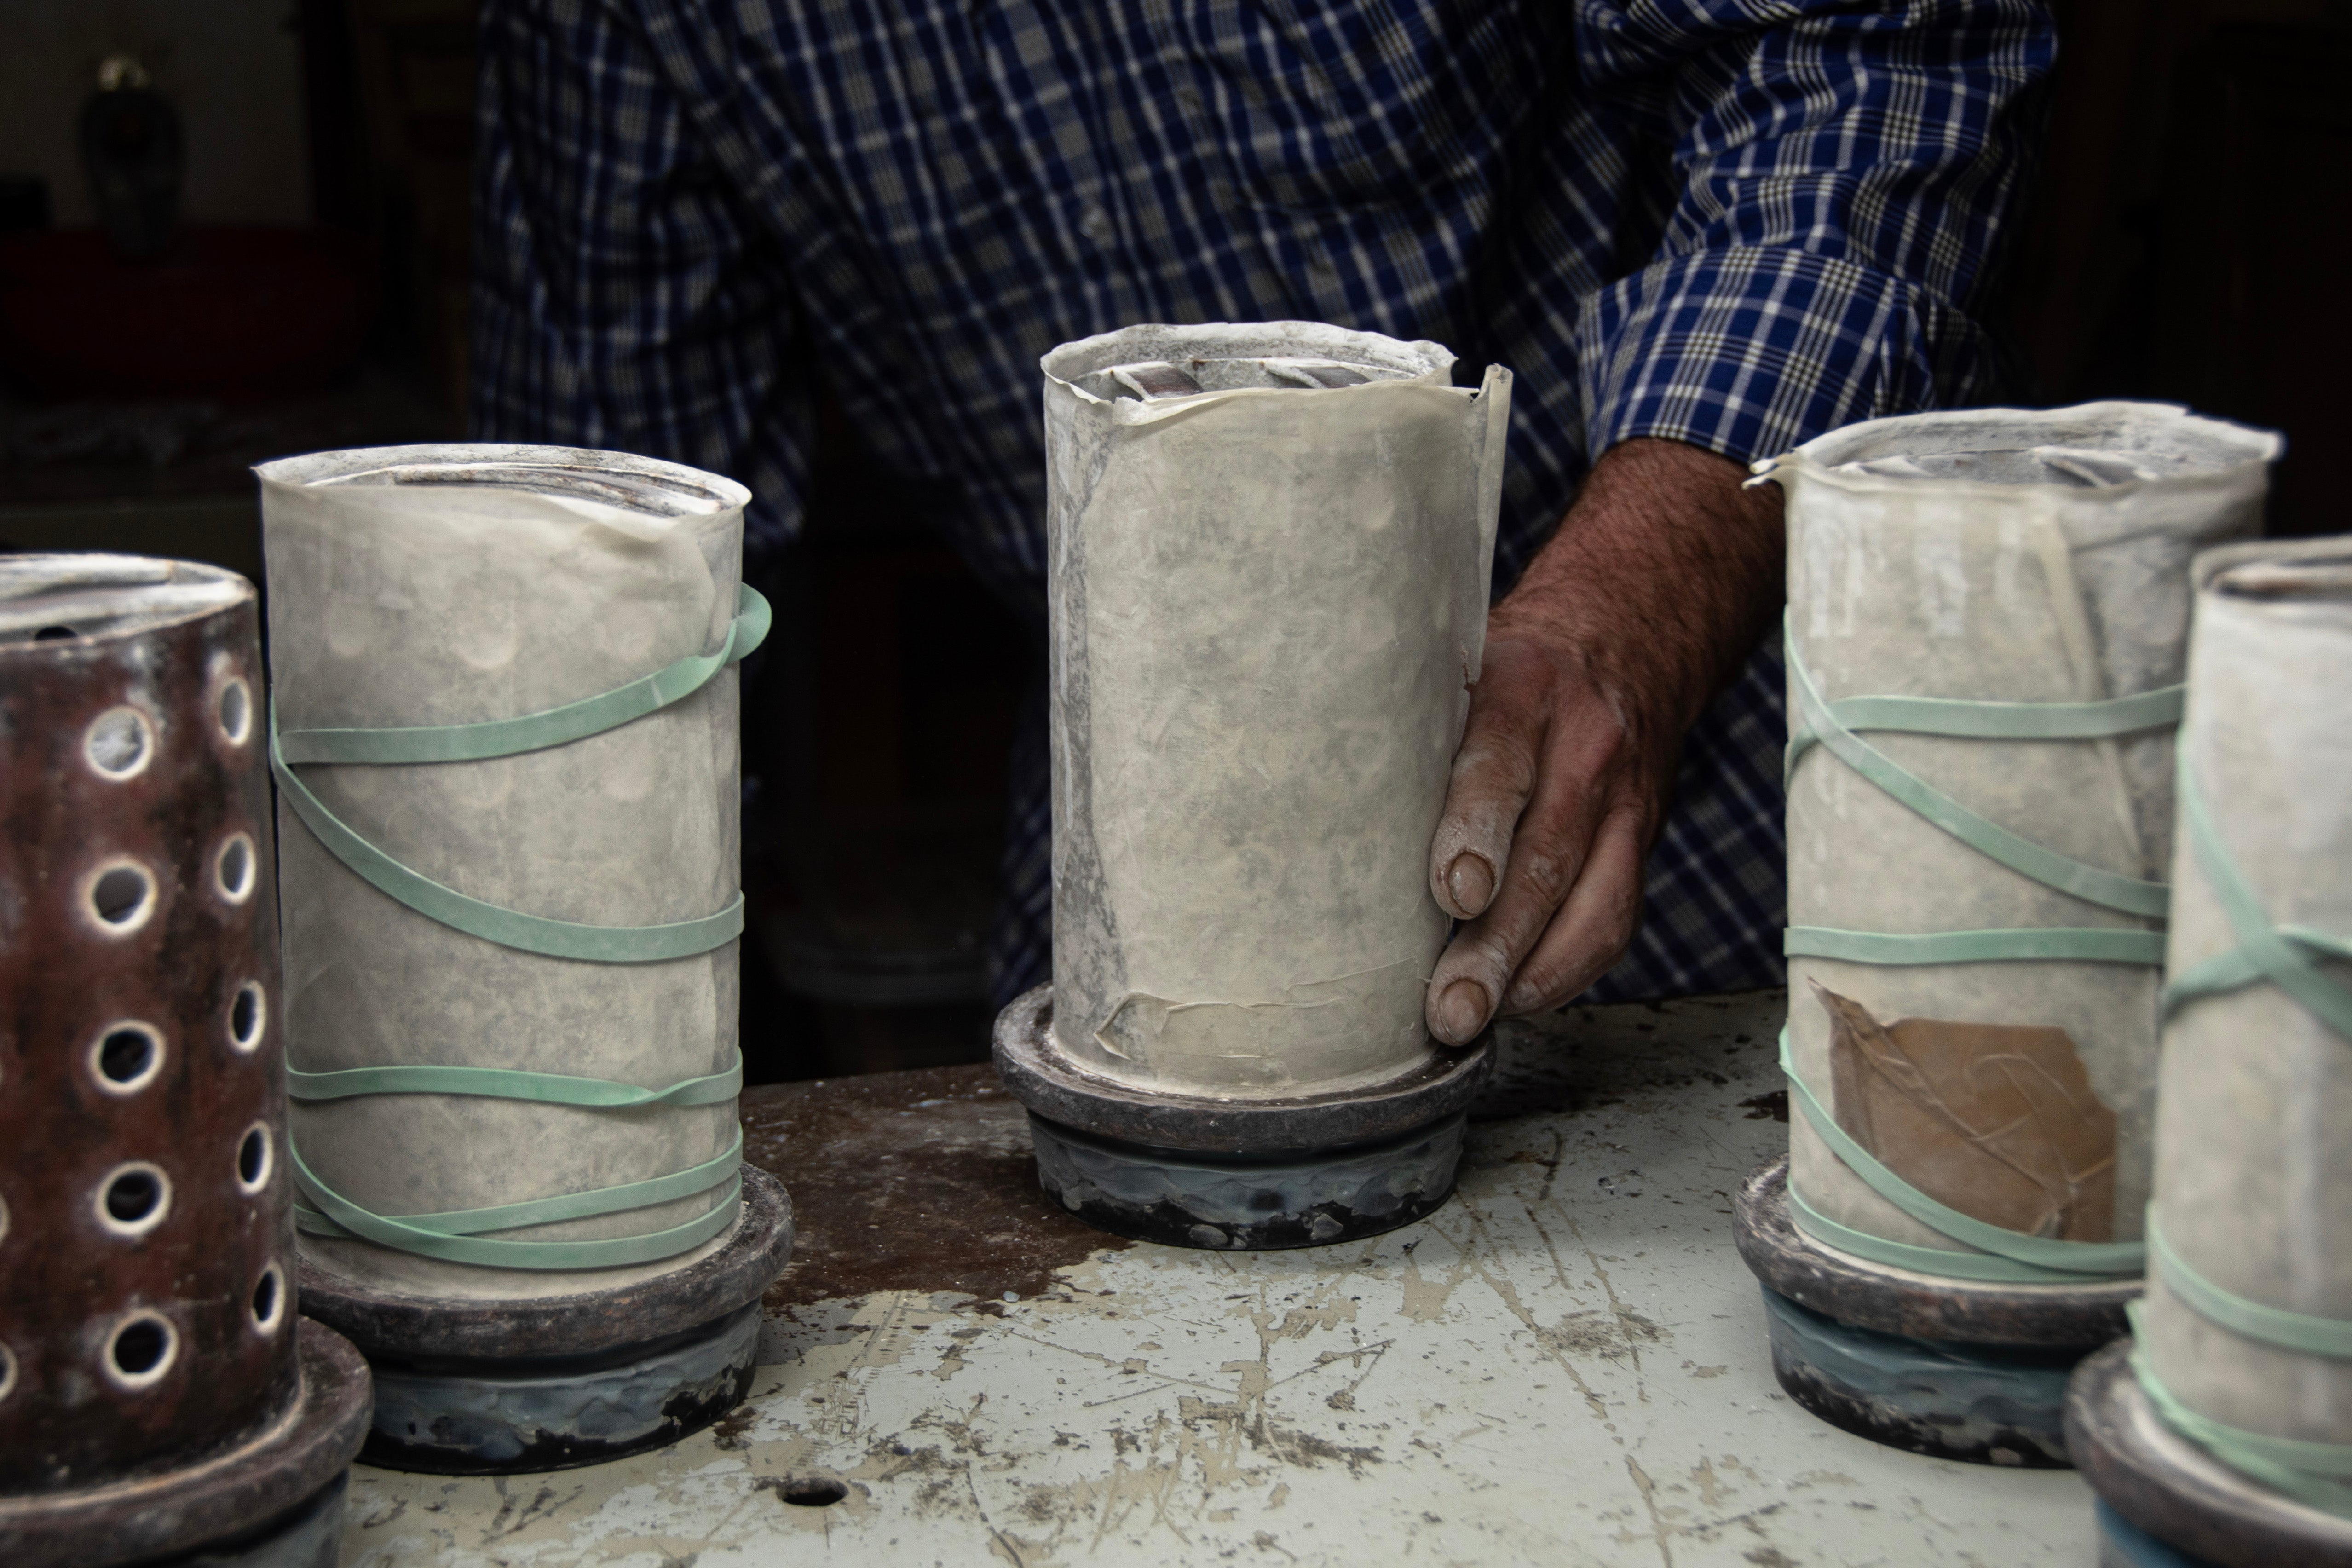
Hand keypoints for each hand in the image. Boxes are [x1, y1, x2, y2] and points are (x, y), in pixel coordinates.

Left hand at [1424, 438, 1783, 1043]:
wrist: (1628, 635)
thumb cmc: (1508, 666)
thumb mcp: (1457, 662)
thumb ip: (1409, 722)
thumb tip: (1312, 800)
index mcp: (1524, 687)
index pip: (1501, 763)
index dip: (1477, 830)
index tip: (1451, 892)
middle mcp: (1584, 745)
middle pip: (1546, 853)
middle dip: (1496, 942)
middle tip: (1449, 1005)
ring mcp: (1625, 799)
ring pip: (1591, 902)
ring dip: (1531, 974)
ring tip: (1476, 1019)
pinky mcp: (1642, 841)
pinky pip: (1614, 919)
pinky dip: (1566, 971)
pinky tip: (1518, 999)